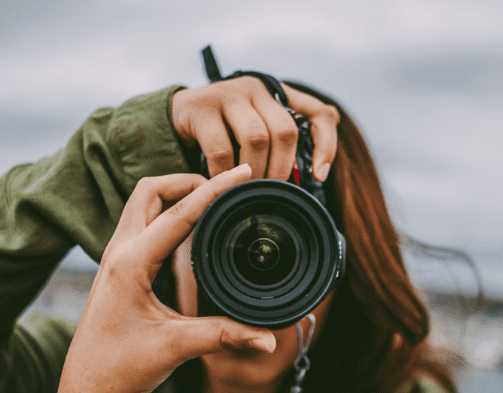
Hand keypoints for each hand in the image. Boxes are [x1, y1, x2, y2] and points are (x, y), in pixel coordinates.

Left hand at [55, 164, 276, 392]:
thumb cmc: (122, 369)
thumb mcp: (178, 347)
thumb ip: (226, 336)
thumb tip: (269, 339)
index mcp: (131, 263)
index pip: (180, 212)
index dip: (215, 189)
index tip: (242, 173)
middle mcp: (118, 253)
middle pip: (151, 190)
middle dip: (188, 180)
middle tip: (224, 186)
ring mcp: (114, 259)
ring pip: (142, 204)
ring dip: (174, 194)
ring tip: (212, 200)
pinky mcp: (117, 270)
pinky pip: (141, 224)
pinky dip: (166, 214)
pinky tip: (190, 228)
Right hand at [171, 77, 339, 181]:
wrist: (176, 118)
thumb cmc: (223, 131)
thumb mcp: (255, 132)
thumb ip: (282, 144)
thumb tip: (318, 169)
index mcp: (277, 95)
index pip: (318, 113)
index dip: (326, 145)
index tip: (320, 175)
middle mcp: (256, 89)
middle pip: (285, 131)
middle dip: (282, 169)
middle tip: (271, 192)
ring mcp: (228, 94)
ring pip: (256, 138)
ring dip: (255, 173)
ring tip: (247, 192)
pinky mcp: (202, 108)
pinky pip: (221, 149)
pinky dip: (225, 175)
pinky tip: (222, 186)